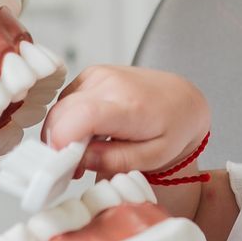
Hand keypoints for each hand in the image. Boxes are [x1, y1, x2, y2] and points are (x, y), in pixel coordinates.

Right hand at [41, 65, 210, 177]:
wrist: (181, 98)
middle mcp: (111, 83)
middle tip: (75, 167)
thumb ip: (116, 161)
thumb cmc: (172, 127)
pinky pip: (66, 101)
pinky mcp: (91, 74)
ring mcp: (99, 75)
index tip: (62, 163)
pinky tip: (88, 131)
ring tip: (86, 150)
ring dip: (63, 133)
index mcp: (131, 105)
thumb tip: (81, 158)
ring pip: (60, 108)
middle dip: (60, 145)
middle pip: (63, 114)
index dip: (63, 140)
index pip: (84, 115)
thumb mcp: (153, 157)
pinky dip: (68, 120)